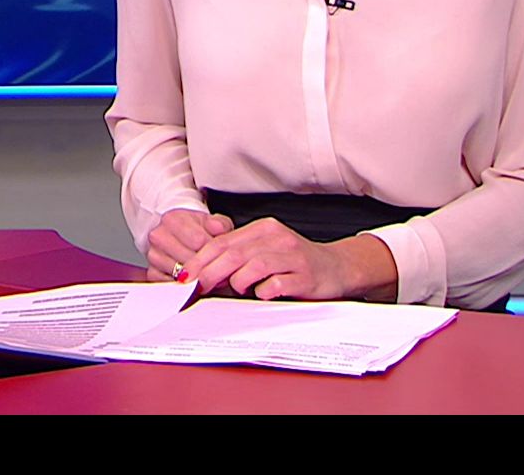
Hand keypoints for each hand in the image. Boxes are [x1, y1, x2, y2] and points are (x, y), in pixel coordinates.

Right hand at [143, 208, 234, 281]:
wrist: (176, 236)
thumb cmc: (195, 230)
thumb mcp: (210, 222)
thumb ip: (219, 224)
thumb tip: (219, 228)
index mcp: (172, 219)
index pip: (198, 240)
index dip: (214, 249)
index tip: (220, 252)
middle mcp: (159, 236)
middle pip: (190, 259)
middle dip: (206, 265)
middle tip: (216, 265)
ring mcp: (153, 255)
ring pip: (181, 275)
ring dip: (197, 277)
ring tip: (205, 271)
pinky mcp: (152, 273)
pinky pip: (172, 285)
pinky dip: (185, 286)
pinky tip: (192, 278)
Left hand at [180, 218, 398, 301]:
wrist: (337, 268)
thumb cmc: (294, 263)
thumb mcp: (264, 250)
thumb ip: (237, 255)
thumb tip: (199, 270)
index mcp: (262, 229)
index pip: (222, 242)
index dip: (200, 260)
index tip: (186, 277)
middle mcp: (276, 238)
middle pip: (233, 254)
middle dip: (210, 273)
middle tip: (198, 288)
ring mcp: (292, 256)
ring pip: (253, 266)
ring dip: (238, 282)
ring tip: (237, 291)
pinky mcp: (305, 277)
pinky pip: (277, 284)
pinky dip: (263, 291)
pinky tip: (261, 295)